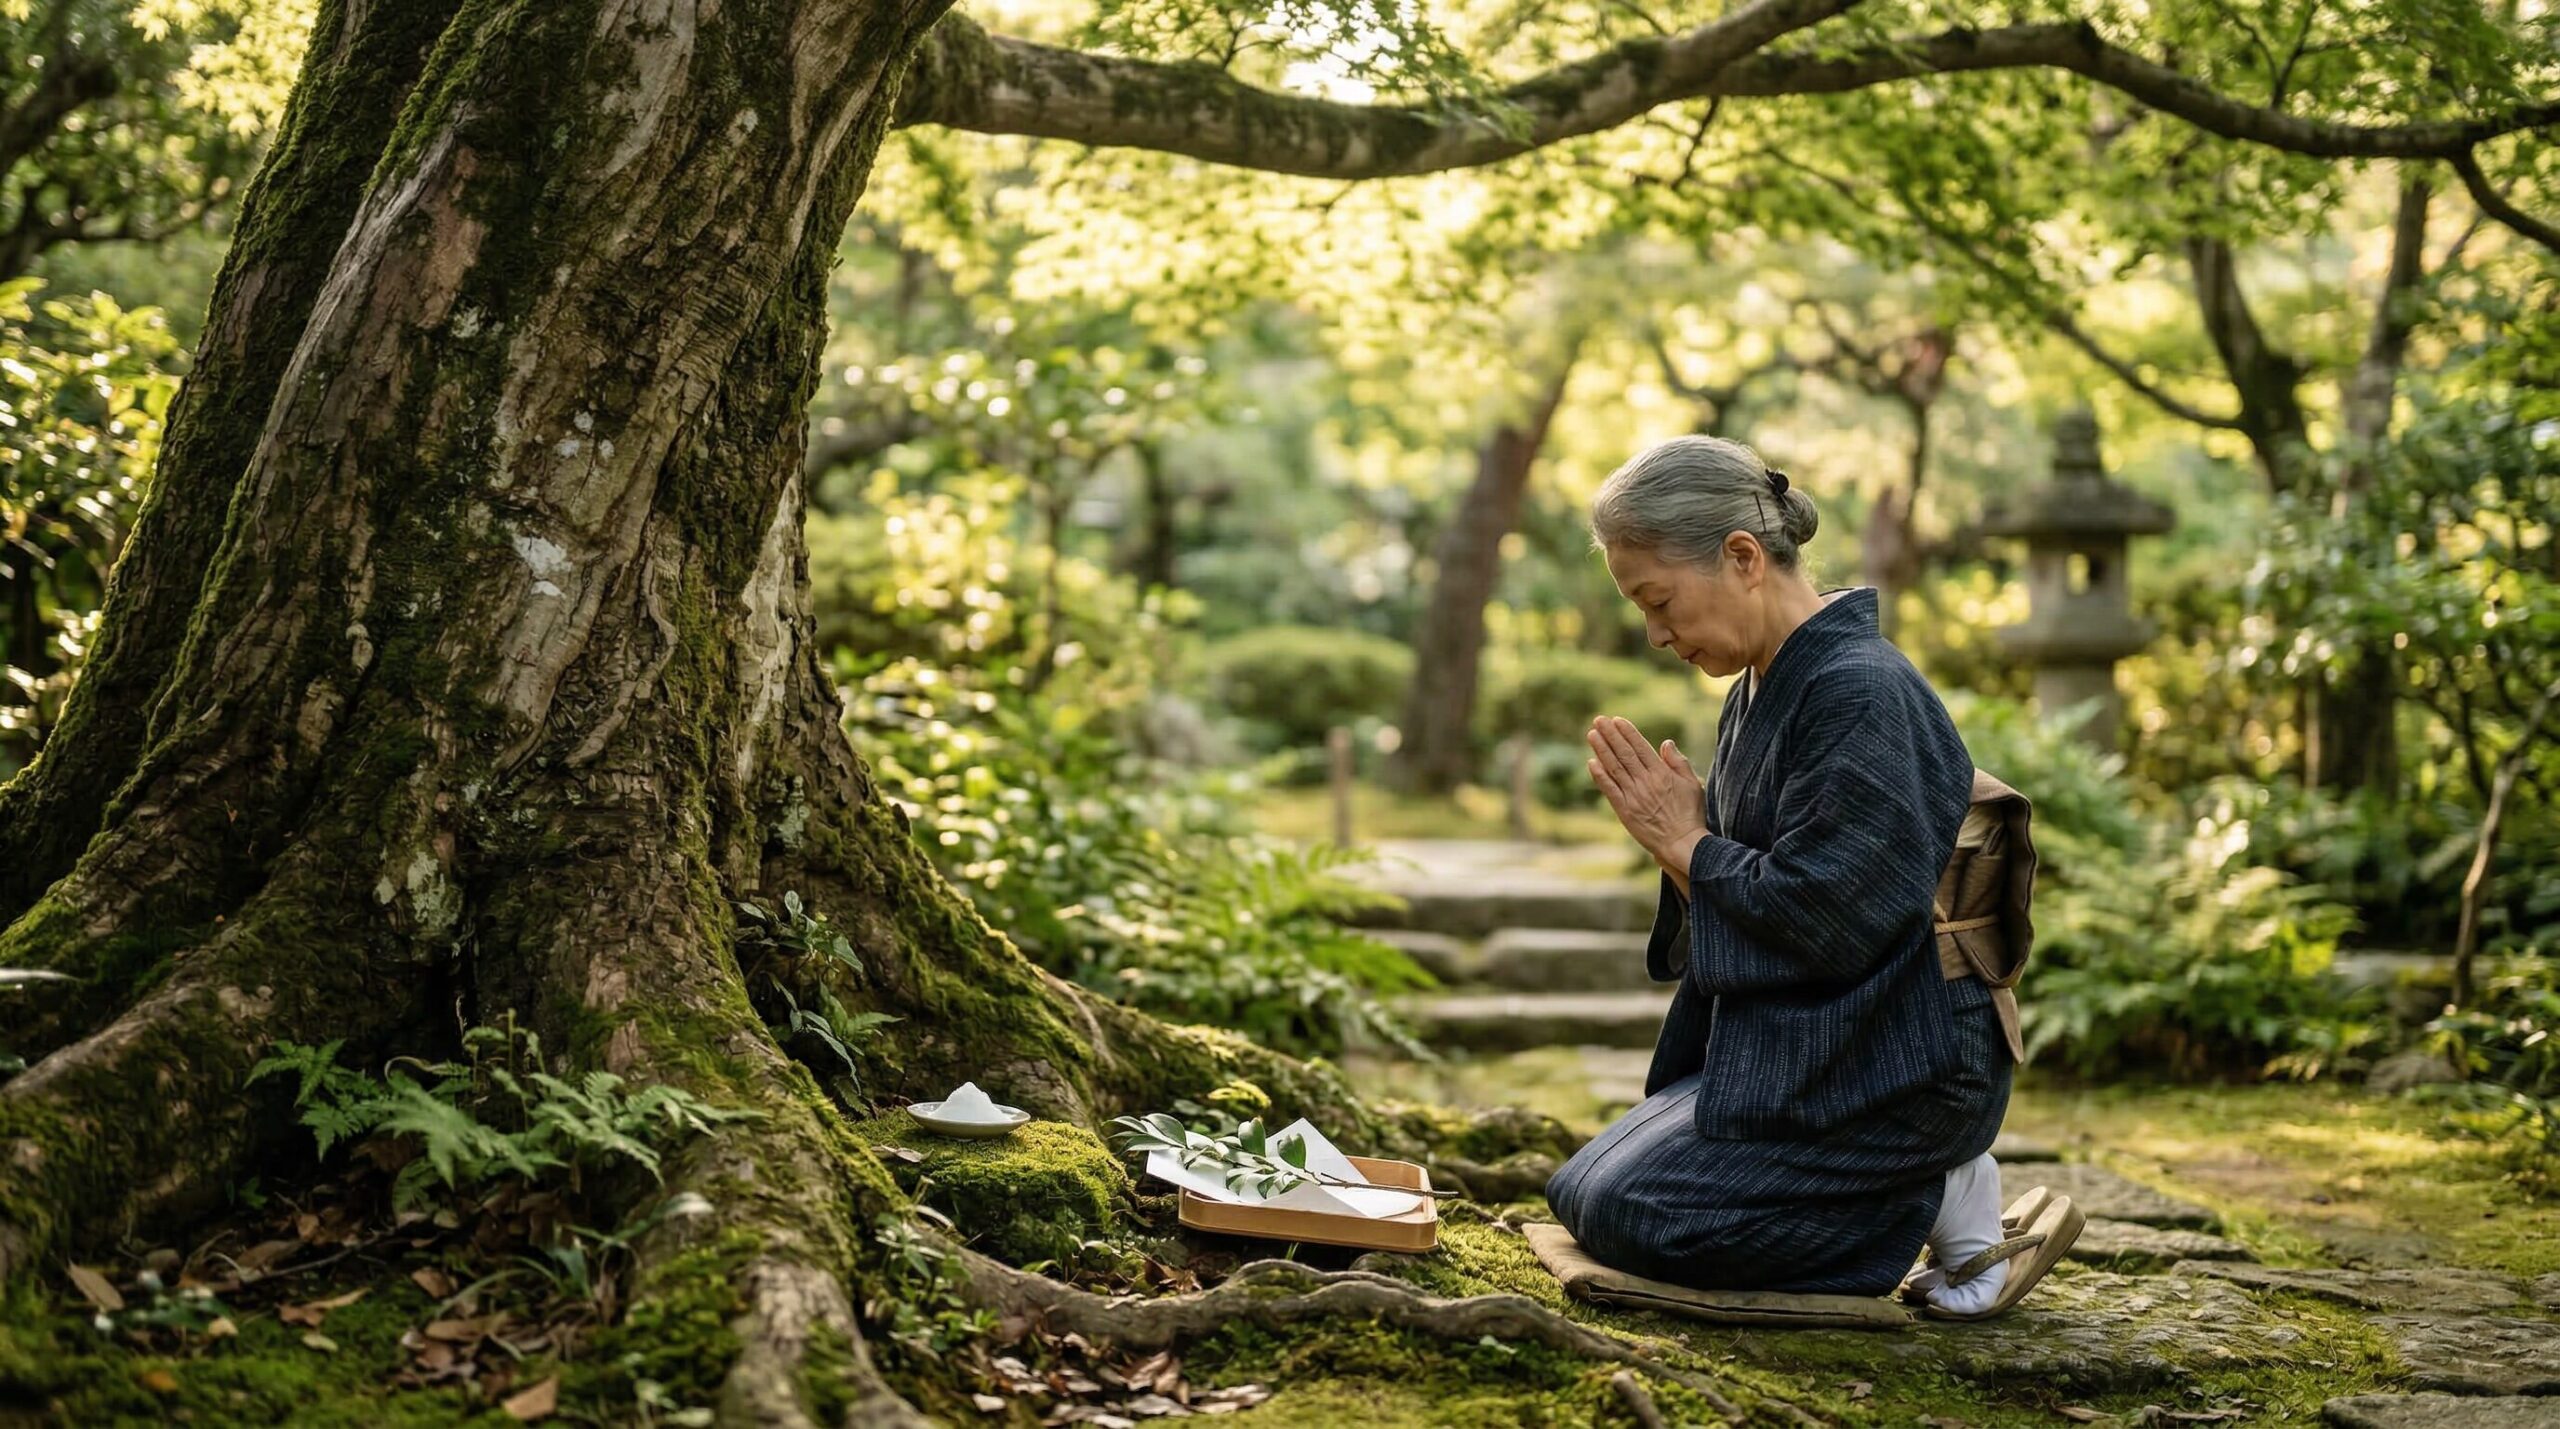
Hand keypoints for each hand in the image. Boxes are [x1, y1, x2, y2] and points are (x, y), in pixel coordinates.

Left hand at [1586, 716, 1705, 873]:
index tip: (1616, 720)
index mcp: (1661, 773)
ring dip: (1601, 750)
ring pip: (1614, 768)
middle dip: (1610, 735)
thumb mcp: (1692, 784)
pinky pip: (1609, 790)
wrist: (1682, 843)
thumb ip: (1678, 762)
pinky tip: (1591, 762)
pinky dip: (1600, 775)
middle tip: (1598, 720)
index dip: (1627, 732)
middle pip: (1624, 753)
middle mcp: (1645, 782)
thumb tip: (1666, 743)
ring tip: (1592, 734)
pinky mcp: (1625, 811)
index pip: (1640, 747)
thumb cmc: (1690, 814)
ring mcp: (1633, 796)